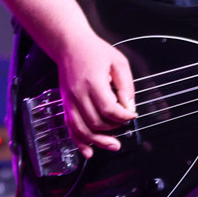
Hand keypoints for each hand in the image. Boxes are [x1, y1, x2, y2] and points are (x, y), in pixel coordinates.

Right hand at [56, 34, 136, 156]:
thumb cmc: (95, 51)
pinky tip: (88, 151)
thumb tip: (130, 106)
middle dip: (114, 127)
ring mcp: (69, 101)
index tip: (132, 115)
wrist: (69, 45)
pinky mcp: (65, 104)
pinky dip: (79, 142)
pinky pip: (70, 128)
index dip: (124, 116)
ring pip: (82, 129)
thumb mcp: (119, 63)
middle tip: (124, 122)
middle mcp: (78, 95)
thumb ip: (126, 86)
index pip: (109, 109)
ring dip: (98, 141)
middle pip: (96, 122)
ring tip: (113, 145)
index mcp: (93, 83)